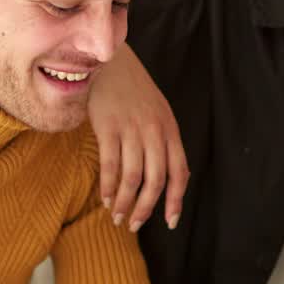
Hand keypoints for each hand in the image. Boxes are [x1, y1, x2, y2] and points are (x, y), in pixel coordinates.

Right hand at [89, 44, 188, 232]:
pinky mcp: (108, 127)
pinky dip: (108, 186)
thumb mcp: (157, 111)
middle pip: (155, 181)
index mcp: (170, 129)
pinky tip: (105, 198)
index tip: (169, 222)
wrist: (108, 59)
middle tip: (134, 225)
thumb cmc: (131, 87)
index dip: (175, 200)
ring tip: (116, 216)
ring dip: (124, 202)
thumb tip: (168, 175)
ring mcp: (131, 129)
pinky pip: (110, 165)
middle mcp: (154, 131)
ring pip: (133, 177)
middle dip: (145, 209)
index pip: (179, 173)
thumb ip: (163, 140)